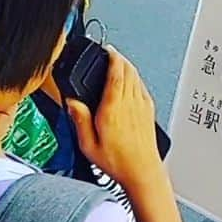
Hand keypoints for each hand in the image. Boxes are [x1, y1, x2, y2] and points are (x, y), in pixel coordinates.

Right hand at [67, 47, 163, 191]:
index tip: (107, 49)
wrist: (142, 172)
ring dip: (127, 66)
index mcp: (114, 107)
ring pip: (136, 76)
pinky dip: (135, 78)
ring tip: (118, 64)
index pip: (116, 72)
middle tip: (110, 54)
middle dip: (119, 58)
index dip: (112, 56)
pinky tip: (130, 83)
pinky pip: (142, 86)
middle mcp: (130, 102)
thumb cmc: (118, 162)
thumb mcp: (89, 145)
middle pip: (128, 69)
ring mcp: (142, 105)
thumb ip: (80, 120)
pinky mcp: (149, 111)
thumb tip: (72, 101)